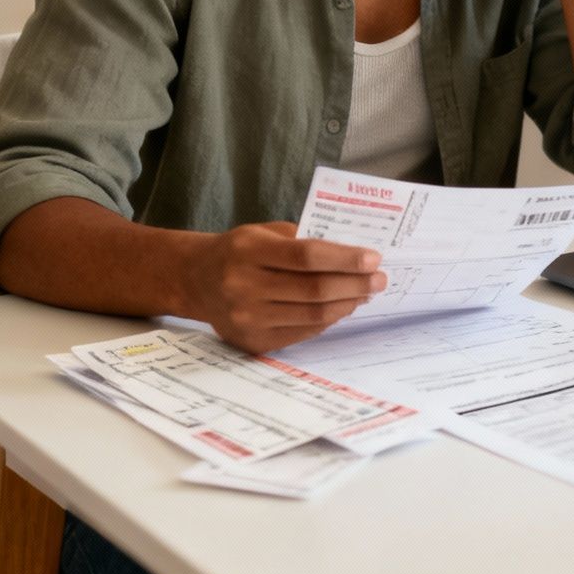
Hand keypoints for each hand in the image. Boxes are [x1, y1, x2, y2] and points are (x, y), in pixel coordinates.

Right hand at [185, 221, 385, 353]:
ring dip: (347, 304)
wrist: (194, 280)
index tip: (373, 259)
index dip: (344, 259)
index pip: (307, 256)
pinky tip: (342, 307)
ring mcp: (247, 318)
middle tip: (379, 279)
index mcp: (248, 251)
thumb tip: (353, 256)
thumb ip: (303, 240)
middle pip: (314, 290)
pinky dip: (328, 320)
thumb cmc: (238, 251)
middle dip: (354, 284)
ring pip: (312, 315)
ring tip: (365, 293)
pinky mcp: (252, 341)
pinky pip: (302, 332)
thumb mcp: (263, 232)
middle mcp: (244, 286)